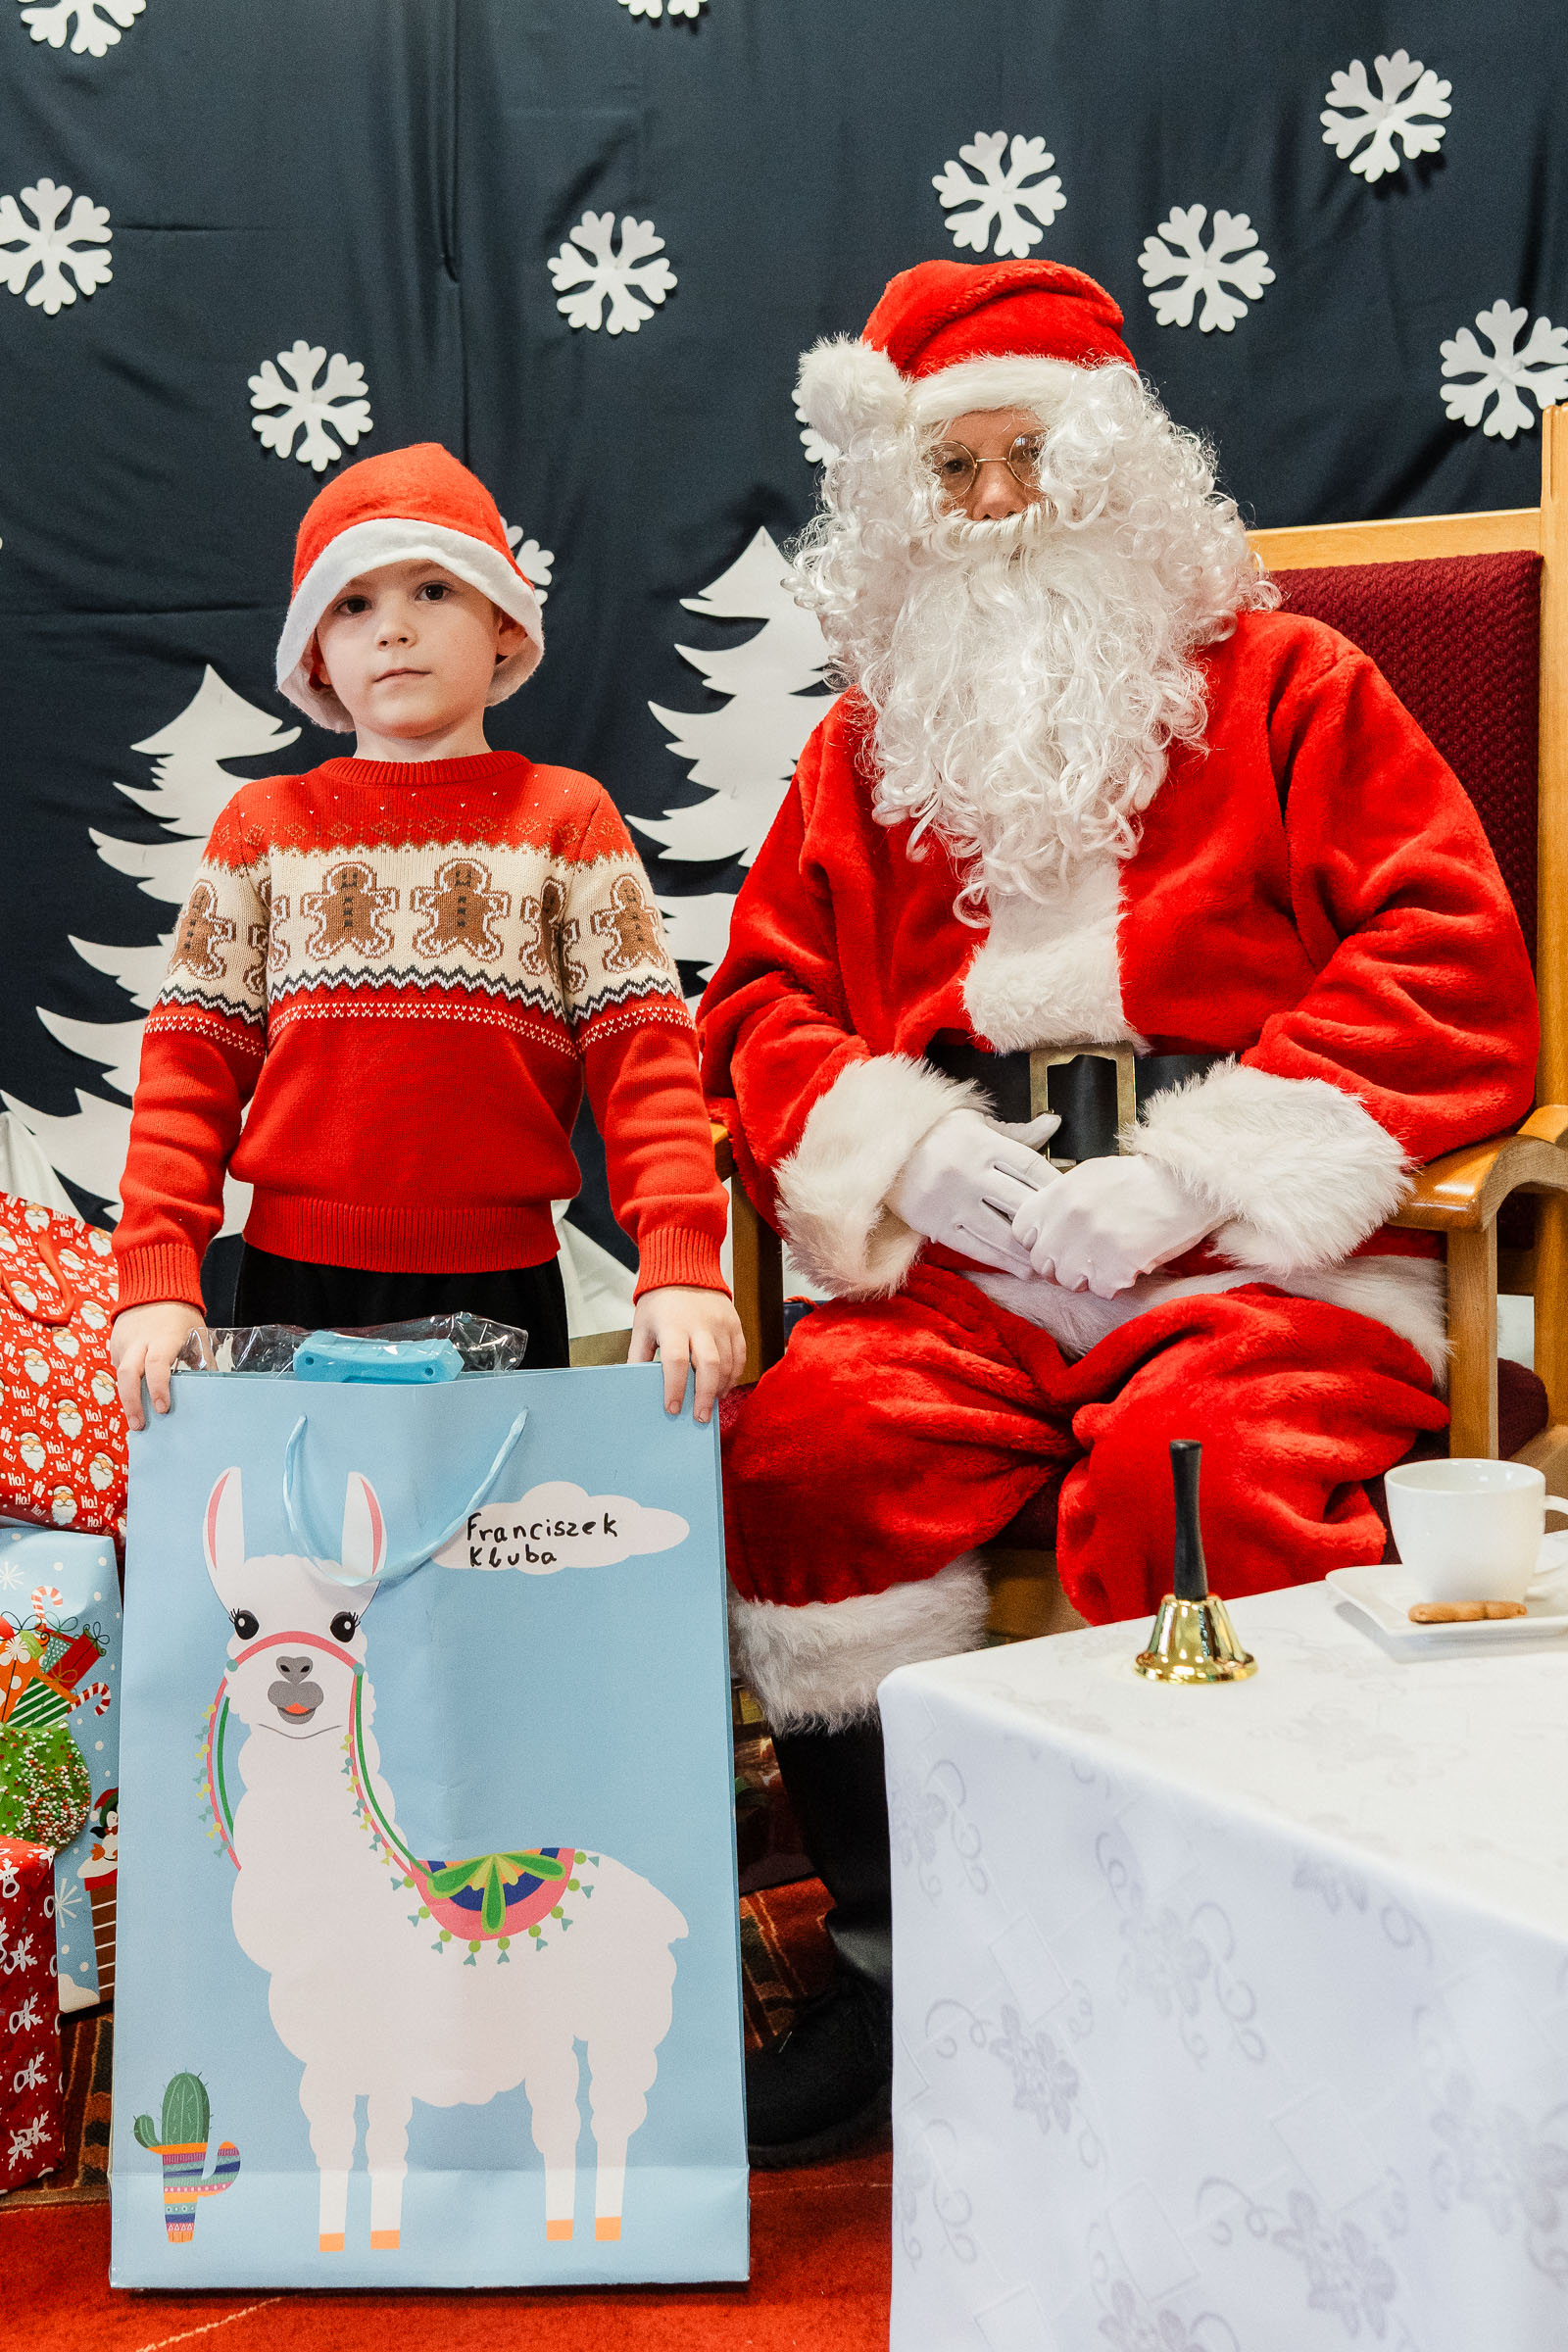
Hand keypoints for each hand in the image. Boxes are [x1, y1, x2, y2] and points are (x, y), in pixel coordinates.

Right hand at [109, 1299, 206, 1430]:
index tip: (163, 1408)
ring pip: (119, 1375)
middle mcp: (139, 1340)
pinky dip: (125, 1384)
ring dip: (126, 1398)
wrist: (153, 1287)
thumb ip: (200, 1360)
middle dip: (132, 1403)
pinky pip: (117, 1368)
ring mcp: (123, 1342)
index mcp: (163, 1337)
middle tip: (139, 1426)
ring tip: (136, 1419)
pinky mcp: (114, 1344)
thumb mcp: (196, 1333)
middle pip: (128, 1375)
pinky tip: (134, 1398)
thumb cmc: (180, 1314)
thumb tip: (210, 1388)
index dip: (159, 1388)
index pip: (157, 1365)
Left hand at [630, 1285, 746, 1424]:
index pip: (676, 1361)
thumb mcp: (642, 1326)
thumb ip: (639, 1356)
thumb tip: (634, 1385)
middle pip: (708, 1365)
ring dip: (721, 1388)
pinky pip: (740, 1354)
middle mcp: (700, 1324)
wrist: (685, 1270)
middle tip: (701, 1418)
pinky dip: (734, 1374)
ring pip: (728, 1363)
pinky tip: (724, 1387)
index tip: (672, 1408)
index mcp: (673, 1325)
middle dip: (705, 1395)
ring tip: (712, 1404)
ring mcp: (721, 1323)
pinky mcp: (734, 1323)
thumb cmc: (660, 1302)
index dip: (675, 1387)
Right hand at [887, 1107, 1061, 1277]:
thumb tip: (1054, 1123)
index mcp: (983, 1145)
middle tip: (1068, 1240)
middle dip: (1046, 1224)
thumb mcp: (975, 1123)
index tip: (1072, 1200)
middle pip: (1020, 1204)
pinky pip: (975, 1247)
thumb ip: (1017, 1132)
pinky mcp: (937, 1224)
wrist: (880, 1149)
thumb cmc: (936, 1134)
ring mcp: (953, 1202)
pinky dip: (1001, 1261)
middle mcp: (969, 1174)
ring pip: (1001, 1233)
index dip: (1055, 1186)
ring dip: (1028, 1252)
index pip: (1030, 1168)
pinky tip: (1020, 1269)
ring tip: (1049, 1263)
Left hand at [1011, 1155, 1216, 1297]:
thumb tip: (1046, 1225)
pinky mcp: (1114, 1265)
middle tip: (1087, 1259)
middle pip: (1042, 1263)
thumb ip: (1062, 1200)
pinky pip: (1101, 1289)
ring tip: (1110, 1261)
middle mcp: (1068, 1219)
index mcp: (1059, 1195)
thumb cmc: (1141, 1180)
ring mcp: (1089, 1244)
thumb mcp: (1090, 1177)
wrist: (1187, 1183)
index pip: (1022, 1232)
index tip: (1055, 1243)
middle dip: (1061, 1265)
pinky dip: (1115, 1282)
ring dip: (1087, 1277)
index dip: (1039, 1242)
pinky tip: (1130, 1264)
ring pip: (1068, 1281)